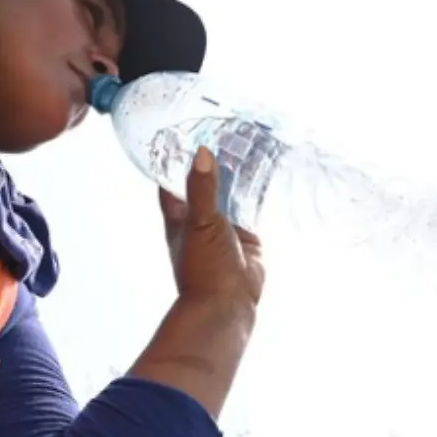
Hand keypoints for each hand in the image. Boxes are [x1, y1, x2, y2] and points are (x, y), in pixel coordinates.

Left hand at [160, 147, 264, 318]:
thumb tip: (201, 153)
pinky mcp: (246, 236)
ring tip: (248, 144)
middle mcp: (199, 219)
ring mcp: (224, 227)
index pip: (170, 181)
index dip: (175, 160)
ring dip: (237, 176)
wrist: (228, 304)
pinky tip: (265, 173)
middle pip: (204, 184)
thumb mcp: (200, 222)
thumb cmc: (203, 267)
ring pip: (229, 195)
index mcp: (179, 216)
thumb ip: (203, 188)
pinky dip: (256, 193)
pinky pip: (251, 209)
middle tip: (225, 132)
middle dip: (212, 163)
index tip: (184, 135)